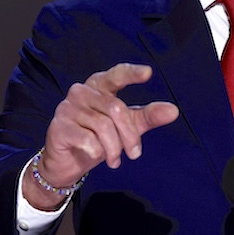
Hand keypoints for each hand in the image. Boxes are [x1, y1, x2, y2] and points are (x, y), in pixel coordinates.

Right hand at [24, 63, 178, 209]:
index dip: (131, 73)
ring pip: (103, 126)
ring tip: (115, 161)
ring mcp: (68, 107)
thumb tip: (173, 111)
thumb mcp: (127, 126)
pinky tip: (95, 155)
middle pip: (117, 109)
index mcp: (99, 86)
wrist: (68, 162)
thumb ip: (148, 116)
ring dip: (114, 148)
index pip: (117, 74)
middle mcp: (82, 91)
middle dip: (130, 136)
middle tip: (135, 154)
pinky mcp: (59, 126)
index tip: (148, 73)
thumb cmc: (97, 137)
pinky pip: (87, 138)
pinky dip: (96, 151)